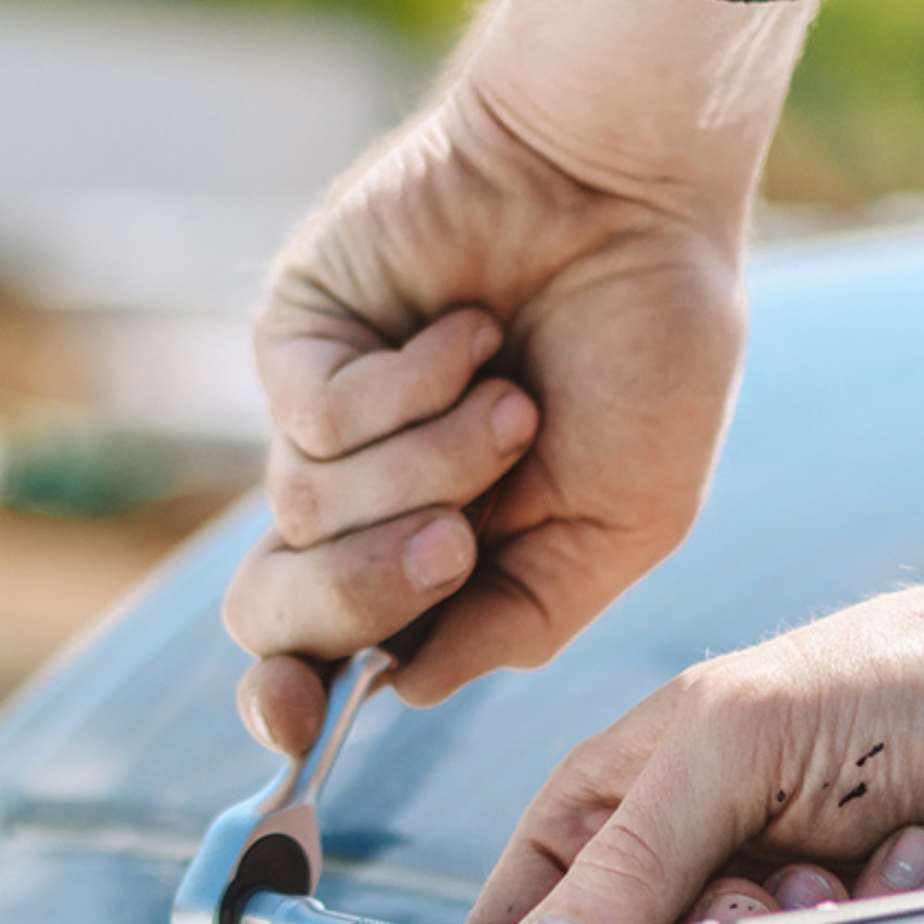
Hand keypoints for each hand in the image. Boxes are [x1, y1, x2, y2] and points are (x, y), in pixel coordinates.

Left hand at [224, 0, 815, 754]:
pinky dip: (414, 391)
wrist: (635, 194)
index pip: (315, 653)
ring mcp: (320, 415)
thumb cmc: (649, 347)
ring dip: (433, 468)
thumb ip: (524, 618)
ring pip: (307, 510)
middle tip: (455, 547)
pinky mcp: (300, 338)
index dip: (286, 701)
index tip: (295, 730)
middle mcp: (359, 496)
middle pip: (273, 606)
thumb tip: (409, 689)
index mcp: (426, 555)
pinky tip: (472, 336)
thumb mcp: (624, 521)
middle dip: (362, 596)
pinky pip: (318, 418)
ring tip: (513, 403)